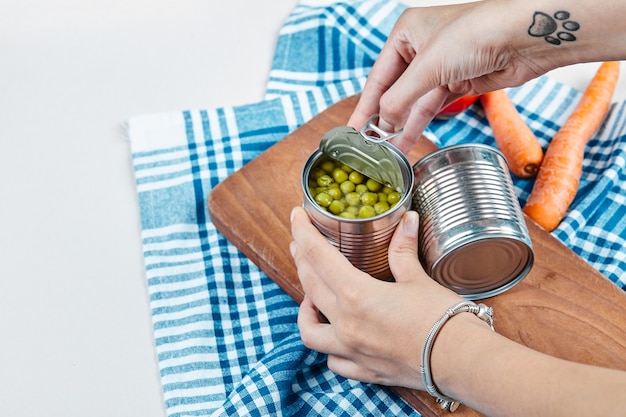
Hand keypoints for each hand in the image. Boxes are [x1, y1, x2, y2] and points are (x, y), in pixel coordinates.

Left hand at [289, 207, 462, 388]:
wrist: (462, 361)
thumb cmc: (443, 318)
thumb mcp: (418, 278)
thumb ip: (403, 249)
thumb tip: (406, 220)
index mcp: (356, 295)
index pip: (318, 256)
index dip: (303, 232)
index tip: (296, 216)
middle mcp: (346, 324)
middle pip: (309, 285)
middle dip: (301, 260)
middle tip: (299, 244)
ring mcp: (352, 350)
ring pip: (310, 331)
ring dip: (305, 310)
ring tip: (311, 297)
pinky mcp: (365, 369)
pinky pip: (334, 361)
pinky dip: (329, 347)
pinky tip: (336, 336)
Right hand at [348, 2, 548, 152]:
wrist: (526, 36)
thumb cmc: (476, 34)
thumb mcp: (428, 66)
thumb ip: (400, 98)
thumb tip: (382, 123)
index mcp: (406, 33)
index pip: (378, 77)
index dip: (365, 106)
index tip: (353, 130)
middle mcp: (420, 48)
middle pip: (394, 91)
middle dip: (383, 119)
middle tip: (368, 145)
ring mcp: (440, 67)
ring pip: (413, 103)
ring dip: (401, 127)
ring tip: (385, 152)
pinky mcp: (458, 82)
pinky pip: (431, 108)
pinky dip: (419, 124)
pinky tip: (406, 141)